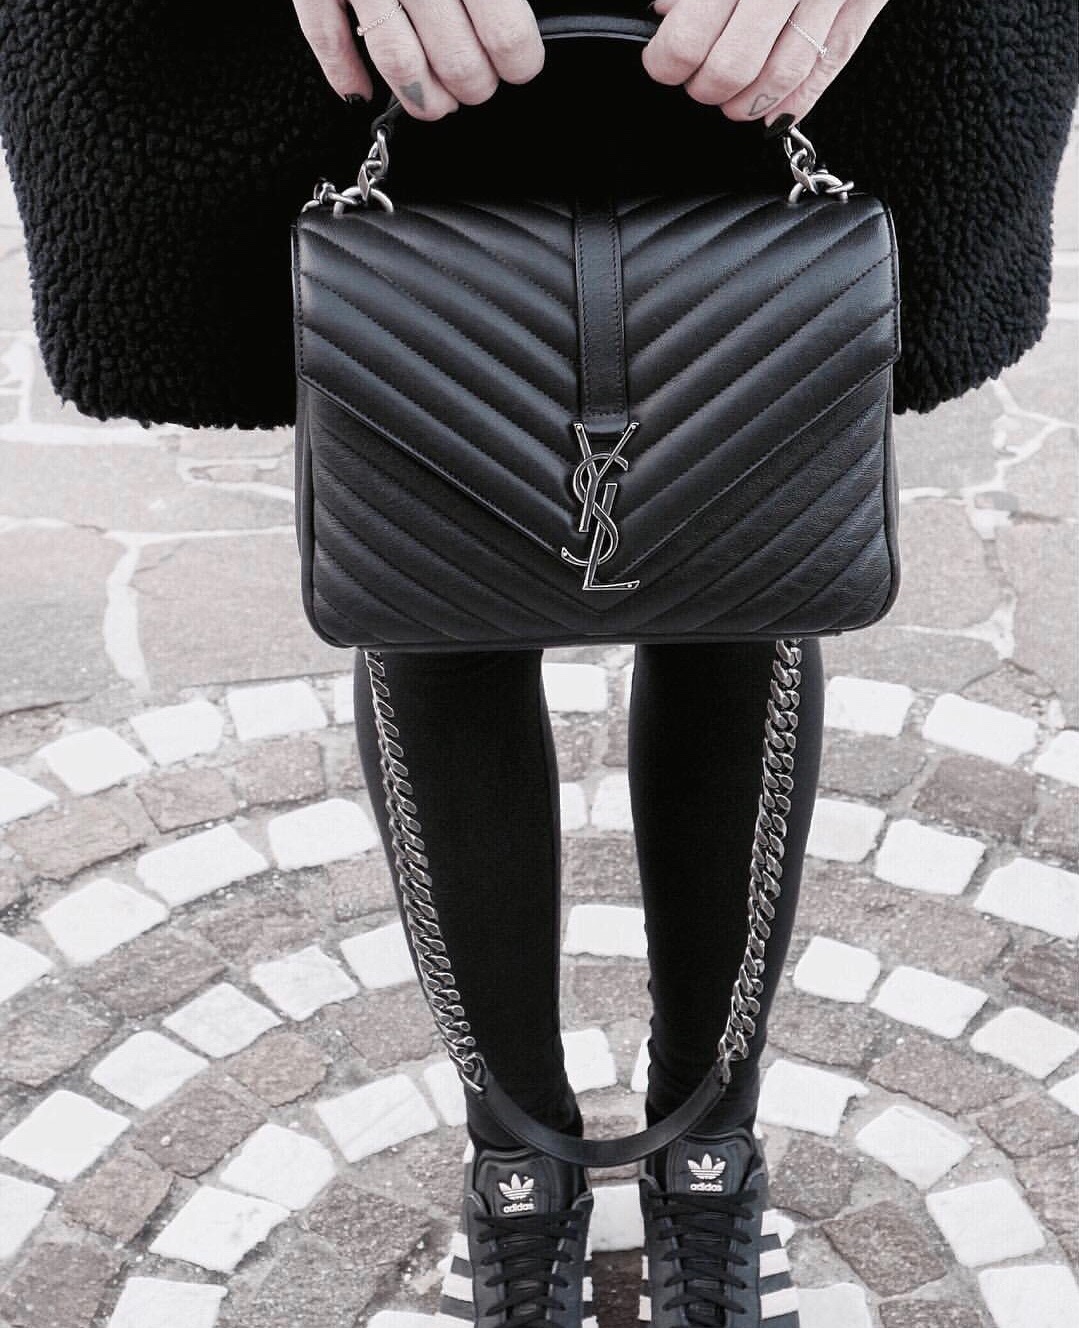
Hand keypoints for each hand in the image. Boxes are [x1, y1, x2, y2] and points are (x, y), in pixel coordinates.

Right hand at [291, 0, 543, 119]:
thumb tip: (519, 27)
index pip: (504, 31)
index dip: (517, 60)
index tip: (518, 66)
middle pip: (455, 58)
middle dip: (472, 86)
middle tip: (476, 85)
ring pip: (397, 60)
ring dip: (421, 97)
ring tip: (435, 102)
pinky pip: (326, 39)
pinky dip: (345, 75)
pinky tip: (361, 93)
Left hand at [642, 0, 891, 126]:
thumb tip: (665, 10)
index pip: (688, 38)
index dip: (667, 61)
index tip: (662, 60)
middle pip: (731, 68)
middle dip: (704, 86)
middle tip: (695, 78)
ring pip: (780, 76)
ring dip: (746, 103)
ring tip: (728, 98)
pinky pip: (830, 63)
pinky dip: (797, 99)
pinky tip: (773, 112)